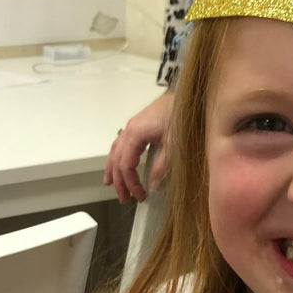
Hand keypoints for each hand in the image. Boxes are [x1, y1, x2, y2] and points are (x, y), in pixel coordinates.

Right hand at [104, 88, 174, 202]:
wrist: (182, 93)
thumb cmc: (179, 117)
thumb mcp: (174, 145)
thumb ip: (162, 166)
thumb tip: (152, 185)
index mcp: (135, 135)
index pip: (126, 166)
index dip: (131, 184)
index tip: (140, 196)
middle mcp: (128, 131)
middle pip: (117, 160)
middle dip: (119, 181)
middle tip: (124, 199)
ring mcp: (131, 127)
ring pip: (115, 151)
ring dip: (112, 169)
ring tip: (110, 184)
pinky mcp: (137, 125)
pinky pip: (120, 144)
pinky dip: (116, 157)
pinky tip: (117, 163)